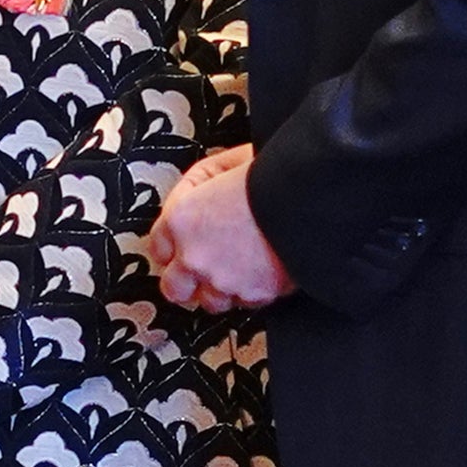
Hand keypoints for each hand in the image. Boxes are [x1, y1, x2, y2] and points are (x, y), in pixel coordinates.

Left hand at [147, 144, 294, 311]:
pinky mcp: (256, 294)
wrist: (309, 199)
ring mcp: (225, 280)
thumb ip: (203, 184)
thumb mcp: (226, 163)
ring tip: (232, 272)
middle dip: (184, 281)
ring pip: (210, 302)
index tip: (178, 246)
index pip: (158, 246)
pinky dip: (249, 291)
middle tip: (197, 271)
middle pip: (174, 287)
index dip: (171, 245)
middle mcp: (196, 256)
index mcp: (182, 220)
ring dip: (218, 289)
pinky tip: (257, 272)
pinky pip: (245, 302)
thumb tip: (202, 190)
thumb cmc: (273, 175)